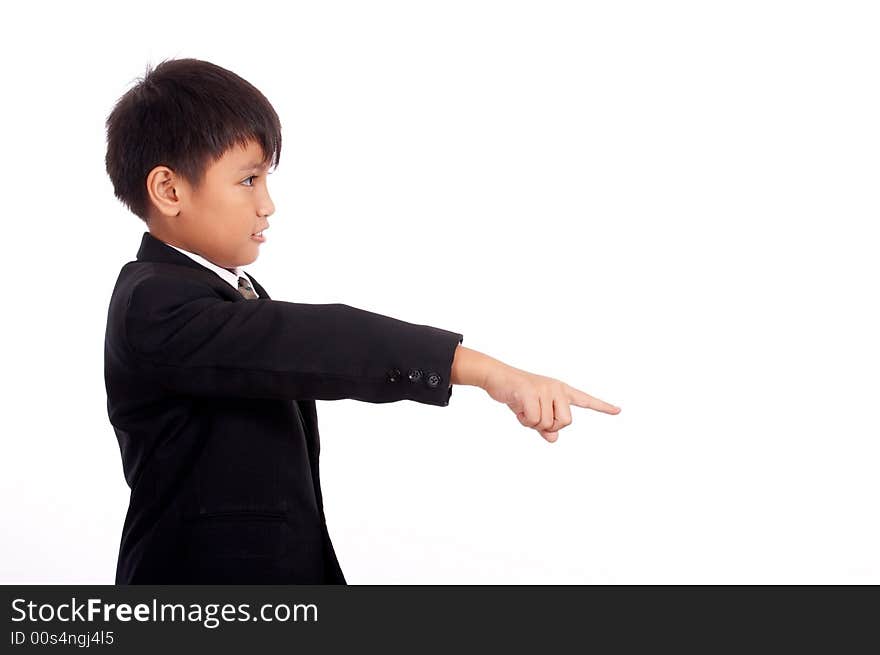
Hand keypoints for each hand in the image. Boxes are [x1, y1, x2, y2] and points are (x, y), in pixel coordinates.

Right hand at [481, 363, 620, 442]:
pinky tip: (516, 406)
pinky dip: (523, 419)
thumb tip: (554, 438)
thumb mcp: (532, 413)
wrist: (496, 377)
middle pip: (565, 422)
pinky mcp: (531, 392)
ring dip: (531, 422)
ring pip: (547, 423)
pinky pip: (533, 419)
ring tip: (522, 407)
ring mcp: (545, 389)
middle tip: (532, 415)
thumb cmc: (516, 395)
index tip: (618, 410)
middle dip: (548, 425)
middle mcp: (557, 388)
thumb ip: (545, 427)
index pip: (585, 400)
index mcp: (561, 391)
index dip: (602, 406)